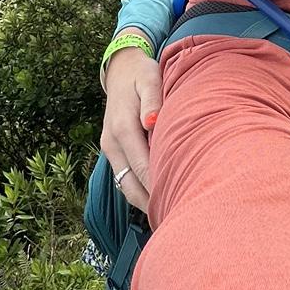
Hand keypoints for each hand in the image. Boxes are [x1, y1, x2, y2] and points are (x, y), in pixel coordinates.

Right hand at [100, 43, 163, 211]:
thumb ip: (152, 99)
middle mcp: (112, 143)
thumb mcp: (150, 78)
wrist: (120, 70)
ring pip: (125, 187)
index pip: (142, 169)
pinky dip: (139, 192)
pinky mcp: (112, 151)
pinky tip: (158, 199)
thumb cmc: (142, 74)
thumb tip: (152, 122)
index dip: (159, 189)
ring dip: (144, 202)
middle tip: (178, 219)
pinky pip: (124, 178)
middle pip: (131, 186)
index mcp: (123, 128)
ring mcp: (109, 149)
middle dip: (152, 204)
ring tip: (170, 216)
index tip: (179, 206)